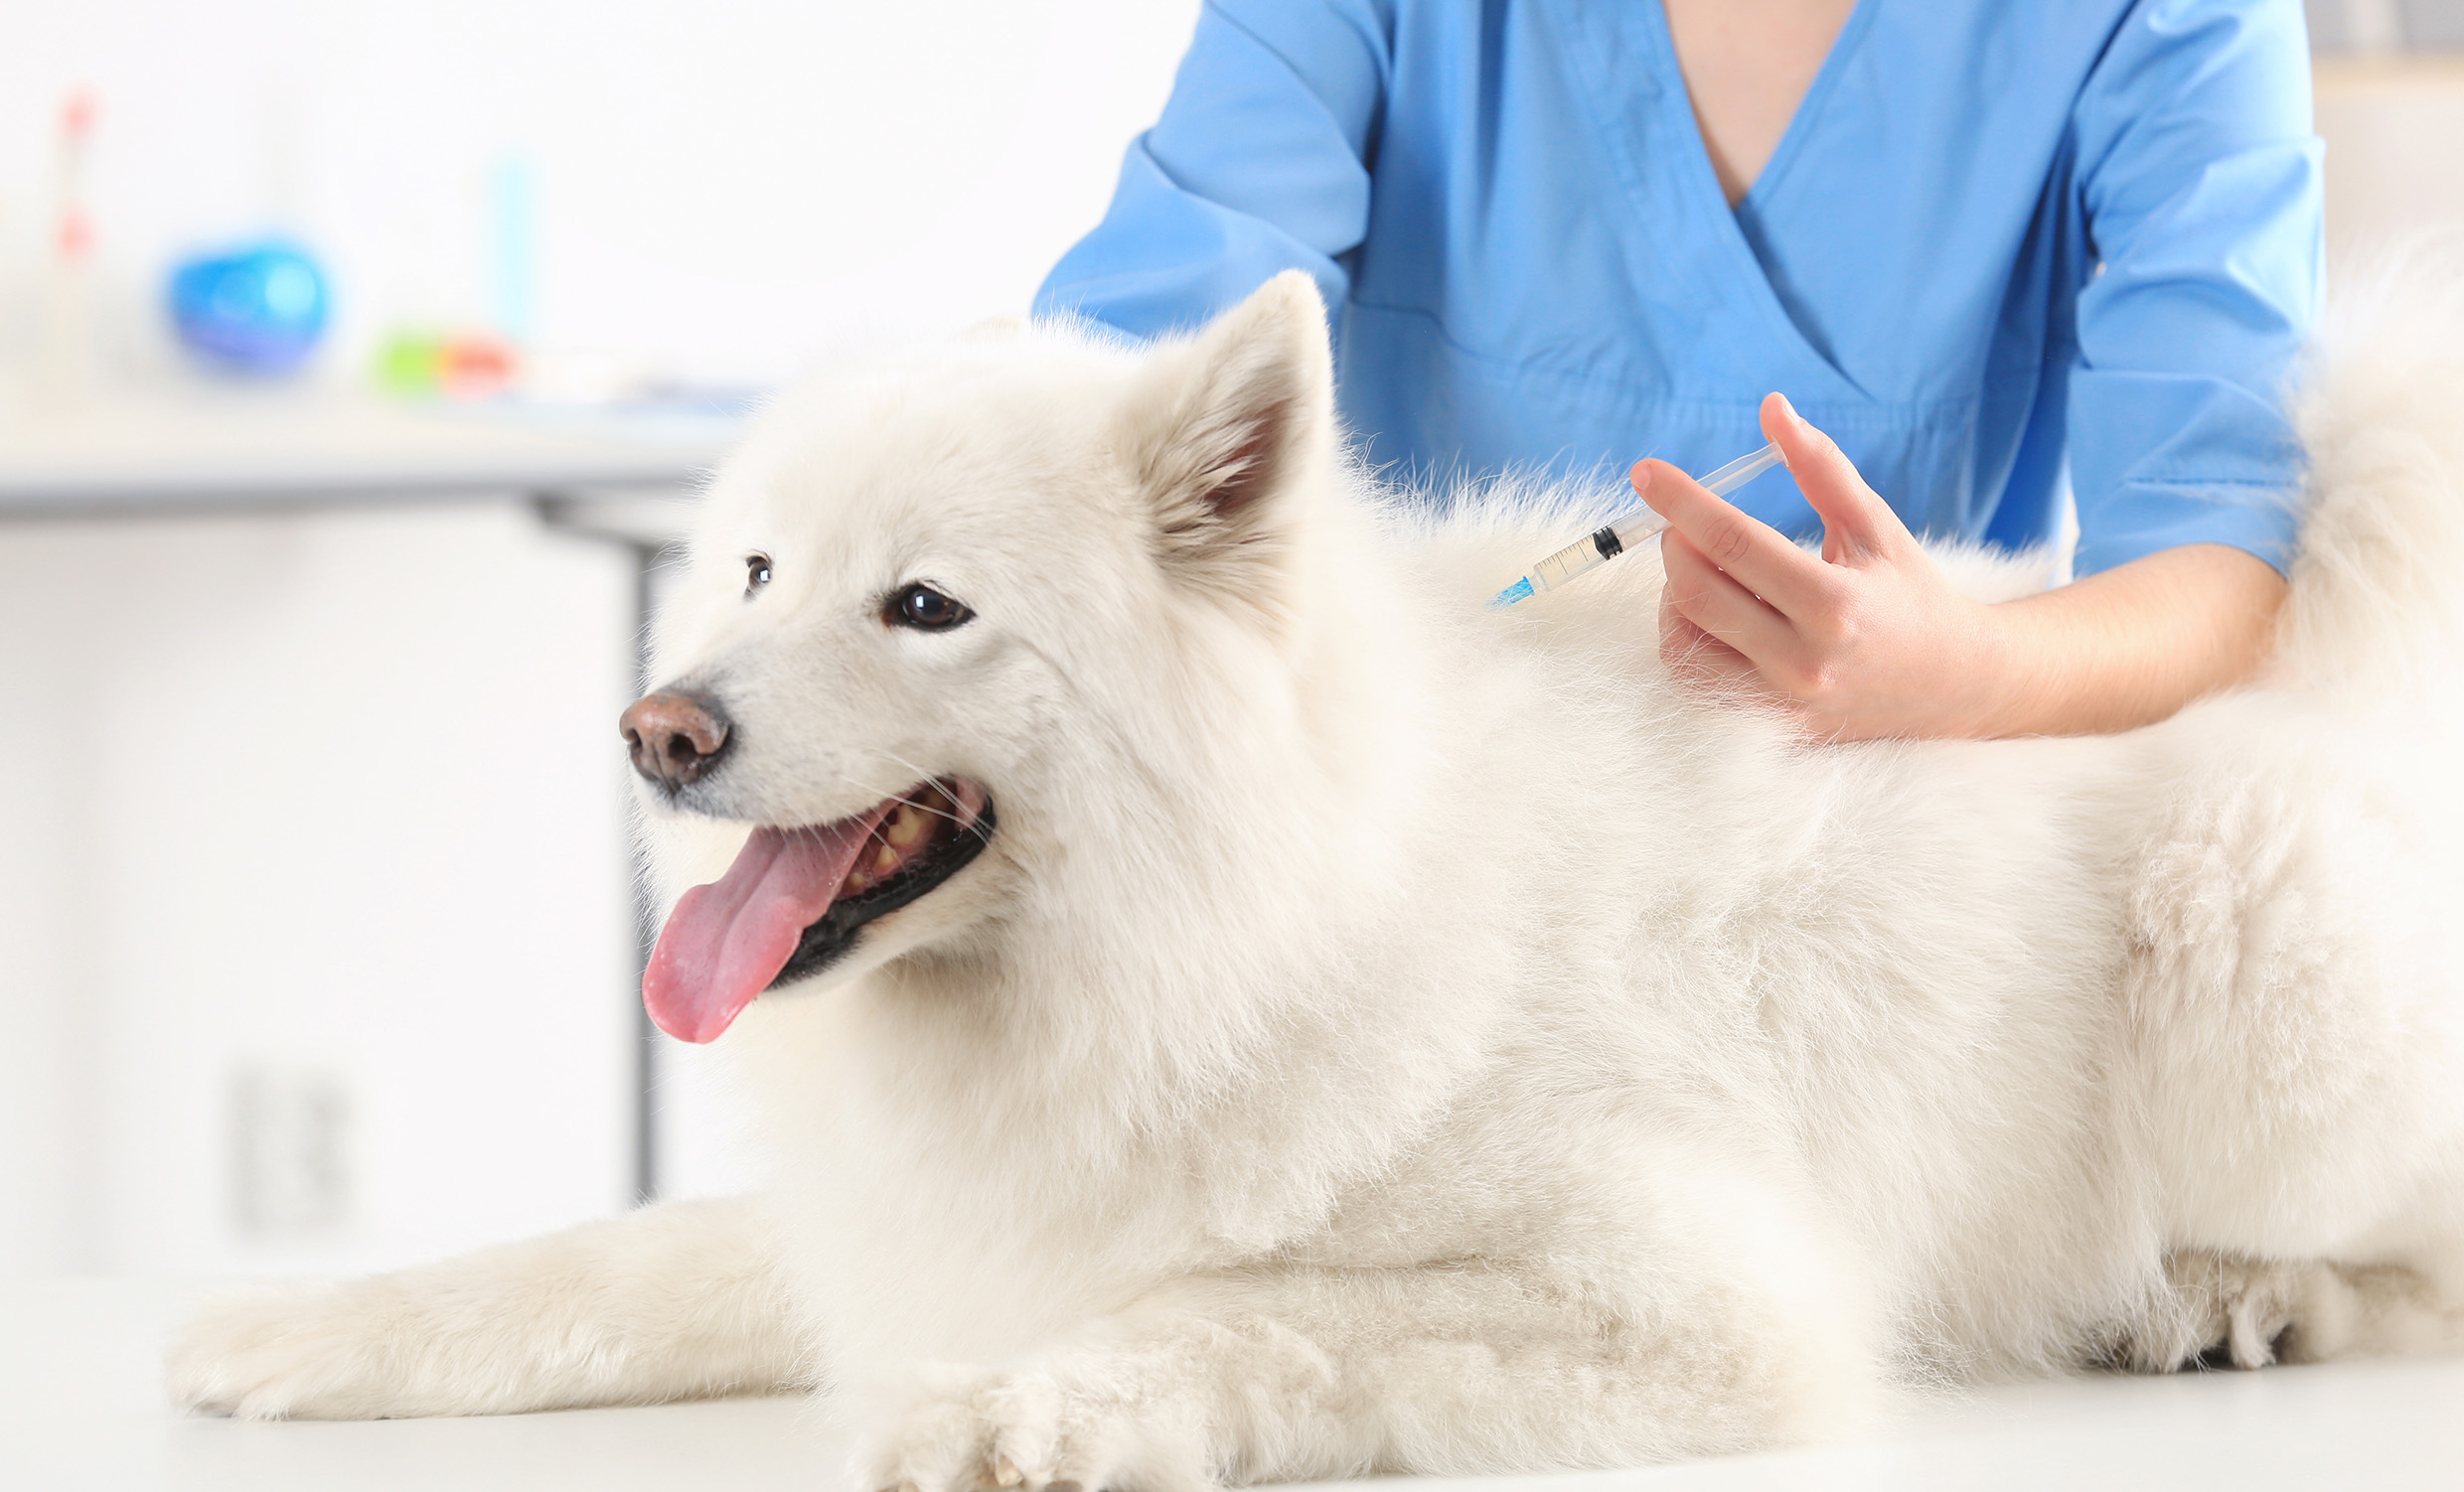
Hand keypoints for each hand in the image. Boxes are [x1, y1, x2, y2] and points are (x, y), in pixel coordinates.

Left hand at [1641, 392, 2016, 740]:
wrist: (1954, 685)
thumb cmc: (1911, 594)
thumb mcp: (1875, 525)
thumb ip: (1821, 466)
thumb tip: (1772, 407)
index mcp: (1835, 603)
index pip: (1734, 544)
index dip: (1683, 502)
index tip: (1646, 473)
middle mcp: (1804, 660)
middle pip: (1698, 593)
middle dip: (1676, 545)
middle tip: (1684, 523)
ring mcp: (1783, 702)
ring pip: (1683, 643)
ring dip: (1675, 594)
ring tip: (1705, 569)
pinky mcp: (1770, 726)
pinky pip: (1696, 679)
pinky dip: (1687, 637)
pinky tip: (1712, 612)